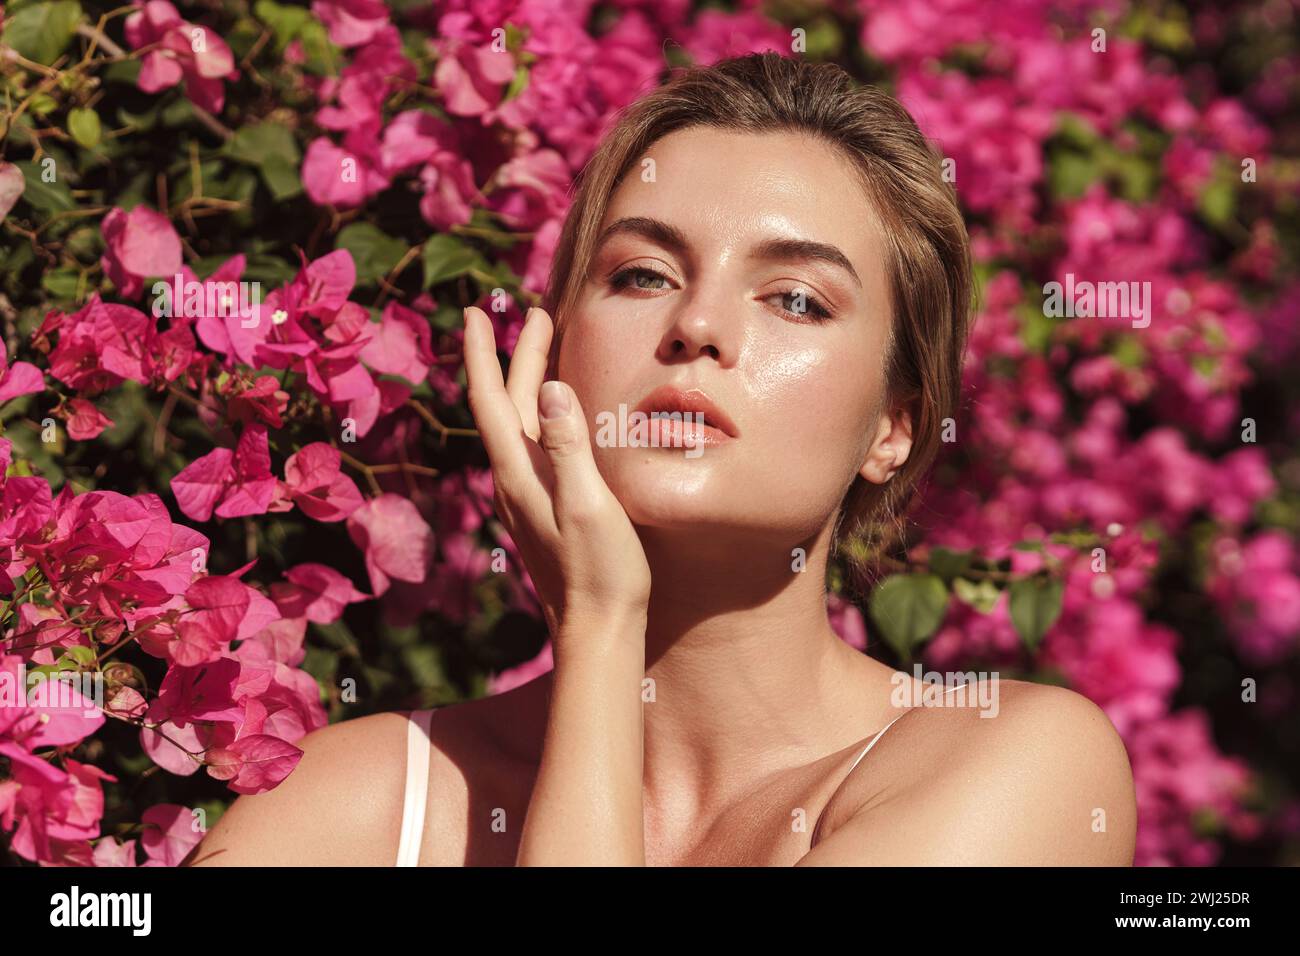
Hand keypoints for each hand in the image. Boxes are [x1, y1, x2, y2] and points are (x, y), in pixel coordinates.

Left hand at [462, 305, 650, 634]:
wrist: (598, 632)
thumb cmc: (601, 572)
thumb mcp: (589, 504)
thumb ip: (568, 447)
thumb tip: (549, 389)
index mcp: (518, 474)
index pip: (491, 400)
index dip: (483, 354)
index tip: (474, 312)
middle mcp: (514, 481)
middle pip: (509, 405)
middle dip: (518, 356)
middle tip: (534, 313)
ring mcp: (528, 497)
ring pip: (522, 424)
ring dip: (529, 382)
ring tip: (545, 349)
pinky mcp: (545, 509)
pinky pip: (537, 444)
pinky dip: (543, 413)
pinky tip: (558, 415)